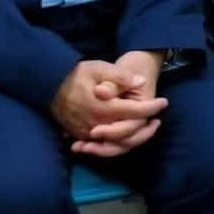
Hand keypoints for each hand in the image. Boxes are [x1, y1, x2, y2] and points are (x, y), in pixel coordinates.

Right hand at [51, 59, 166, 158]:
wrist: (49, 84)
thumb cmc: (77, 74)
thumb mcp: (99, 67)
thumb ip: (120, 76)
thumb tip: (141, 81)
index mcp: (104, 107)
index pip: (135, 112)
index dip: (152, 108)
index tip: (164, 102)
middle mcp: (96, 124)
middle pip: (128, 135)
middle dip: (146, 129)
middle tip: (157, 121)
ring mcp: (87, 132)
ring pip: (115, 145)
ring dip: (133, 139)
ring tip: (146, 129)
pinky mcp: (80, 135)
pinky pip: (101, 146)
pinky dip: (116, 145)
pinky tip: (126, 138)